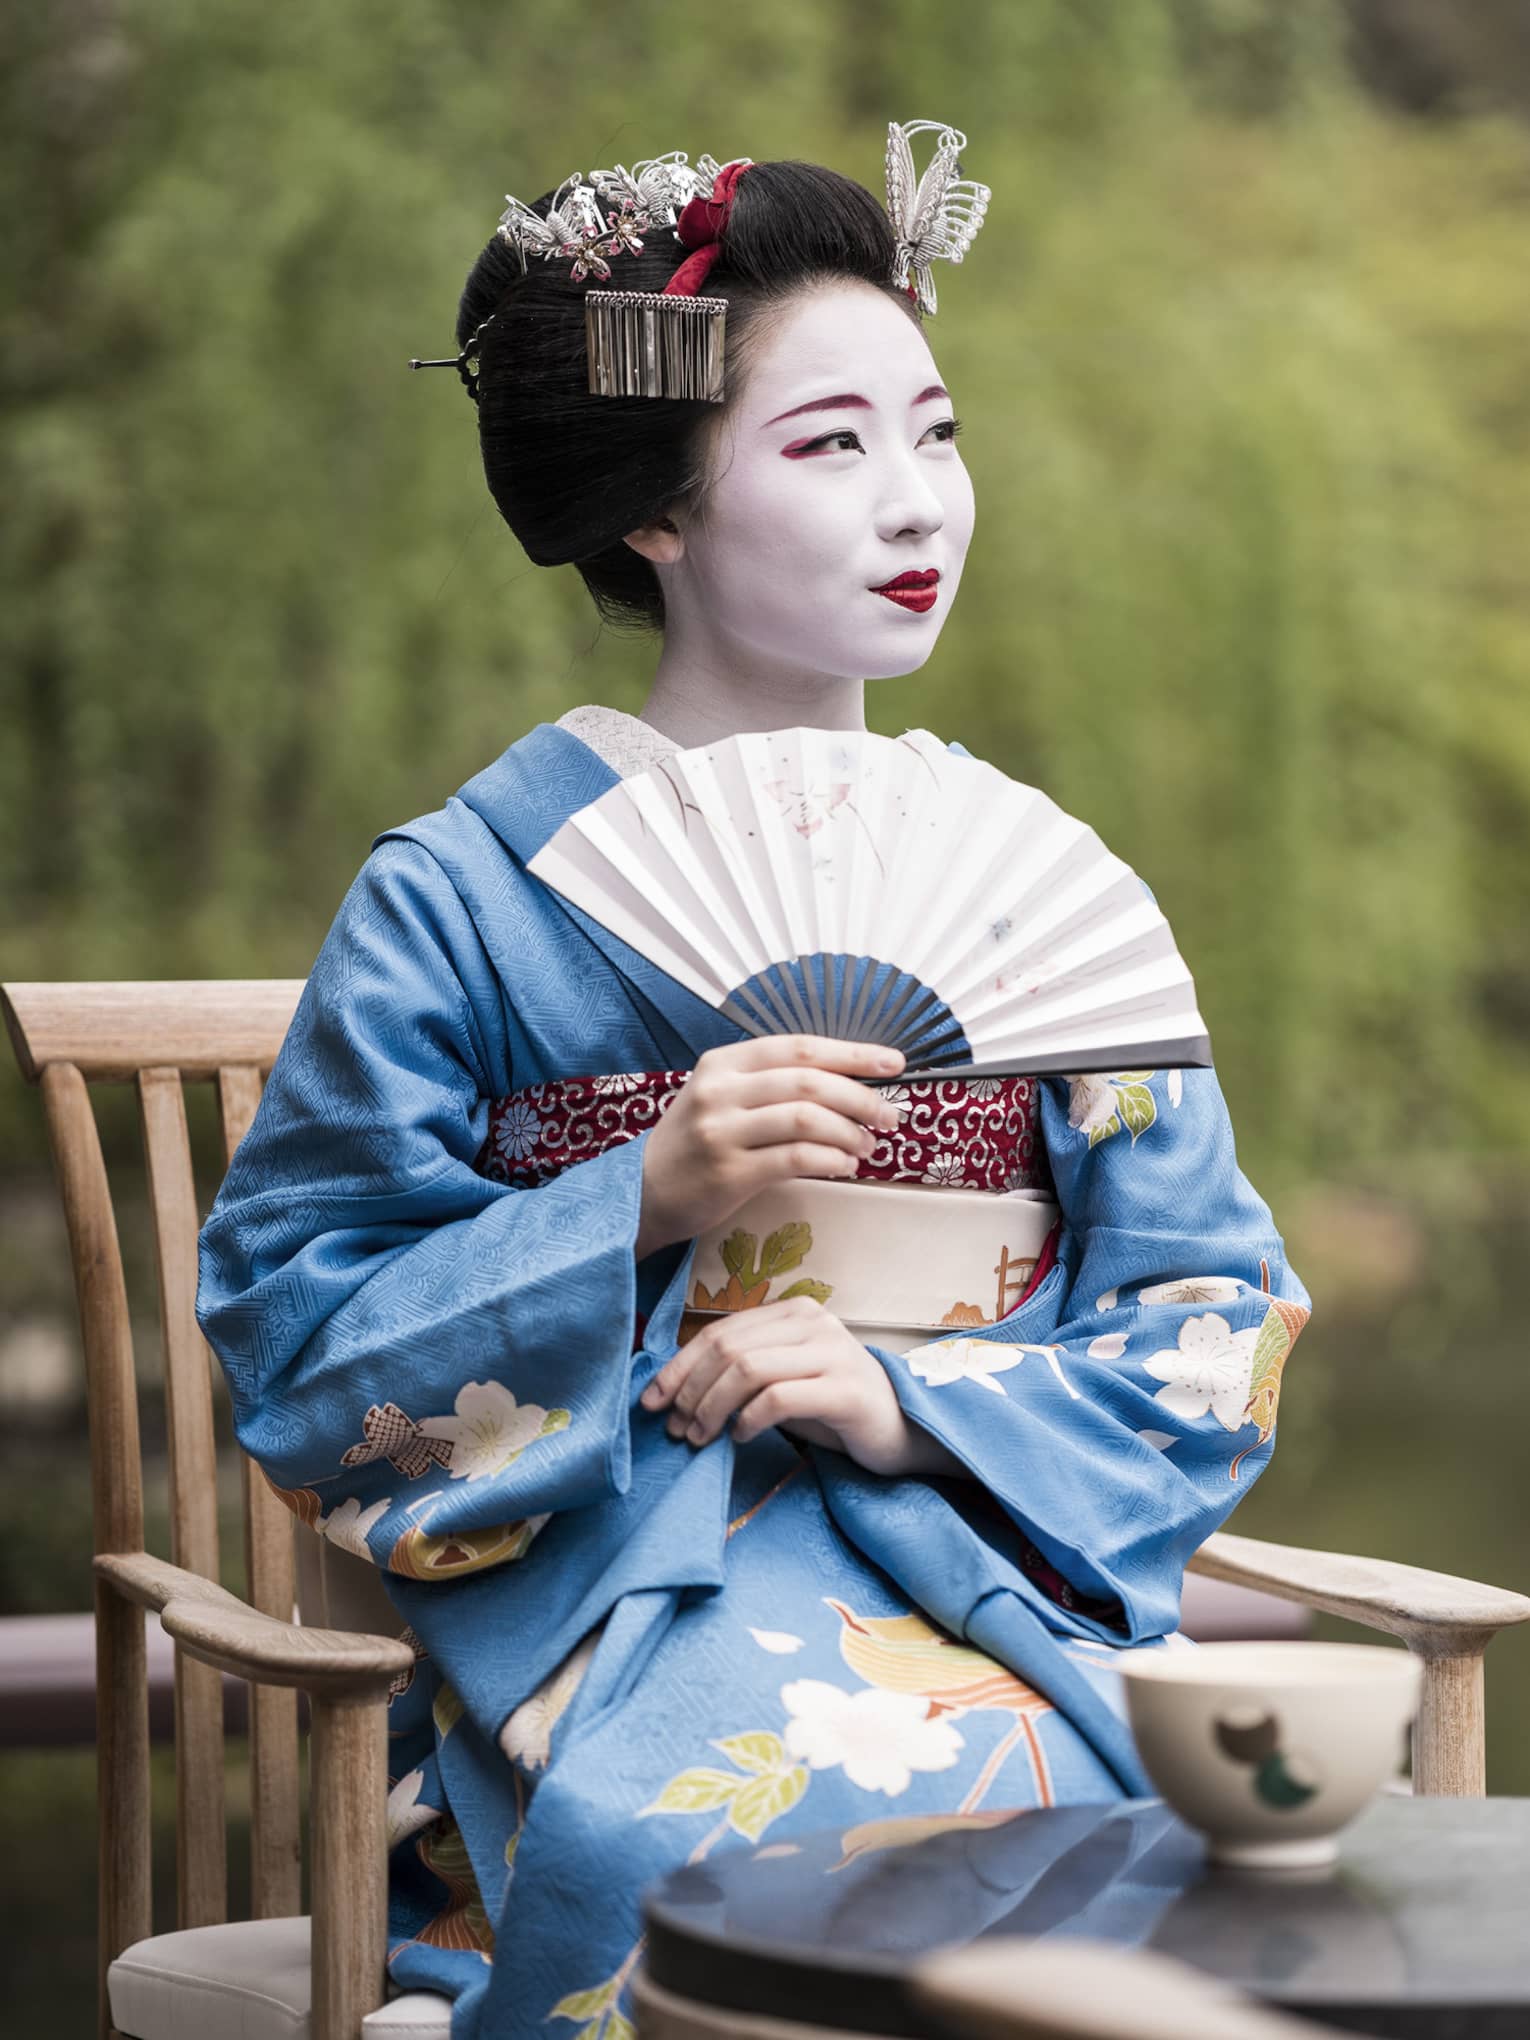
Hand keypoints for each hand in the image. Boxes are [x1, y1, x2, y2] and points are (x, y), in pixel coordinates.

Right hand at [634, 1036, 905, 1261]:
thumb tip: (850, 1082)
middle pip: (809, 1081)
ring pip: (807, 1119)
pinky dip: (831, 1160)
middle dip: (861, 1097)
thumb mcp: (721, 1096)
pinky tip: (845, 1165)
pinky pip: (795, 1159)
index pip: (800, 1047)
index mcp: (723, 1062)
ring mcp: (722, 1131)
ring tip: (868, 1146)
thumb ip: (773, 1083)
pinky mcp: (728, 1173)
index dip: (853, 1052)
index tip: (894, 1063)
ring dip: (849, 1133)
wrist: (643, 1192)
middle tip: (890, 1116)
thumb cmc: (696, 1142)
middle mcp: (720, 1091)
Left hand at [639, 1295, 962, 1479]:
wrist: (903, 1430)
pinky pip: (778, 1399)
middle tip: (674, 1428)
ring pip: (747, 1370)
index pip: (720, 1331)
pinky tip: (740, 1438)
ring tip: (700, 1437)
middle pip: (728, 1348)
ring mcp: (833, 1353)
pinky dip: (748, 1420)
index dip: (679, 1367)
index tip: (652, 1401)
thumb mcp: (784, 1378)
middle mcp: (814, 1322)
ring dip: (712, 1408)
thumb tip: (674, 1390)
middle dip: (689, 1390)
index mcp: (794, 1311)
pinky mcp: (845, 1390)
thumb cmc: (833, 1405)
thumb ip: (743, 1370)